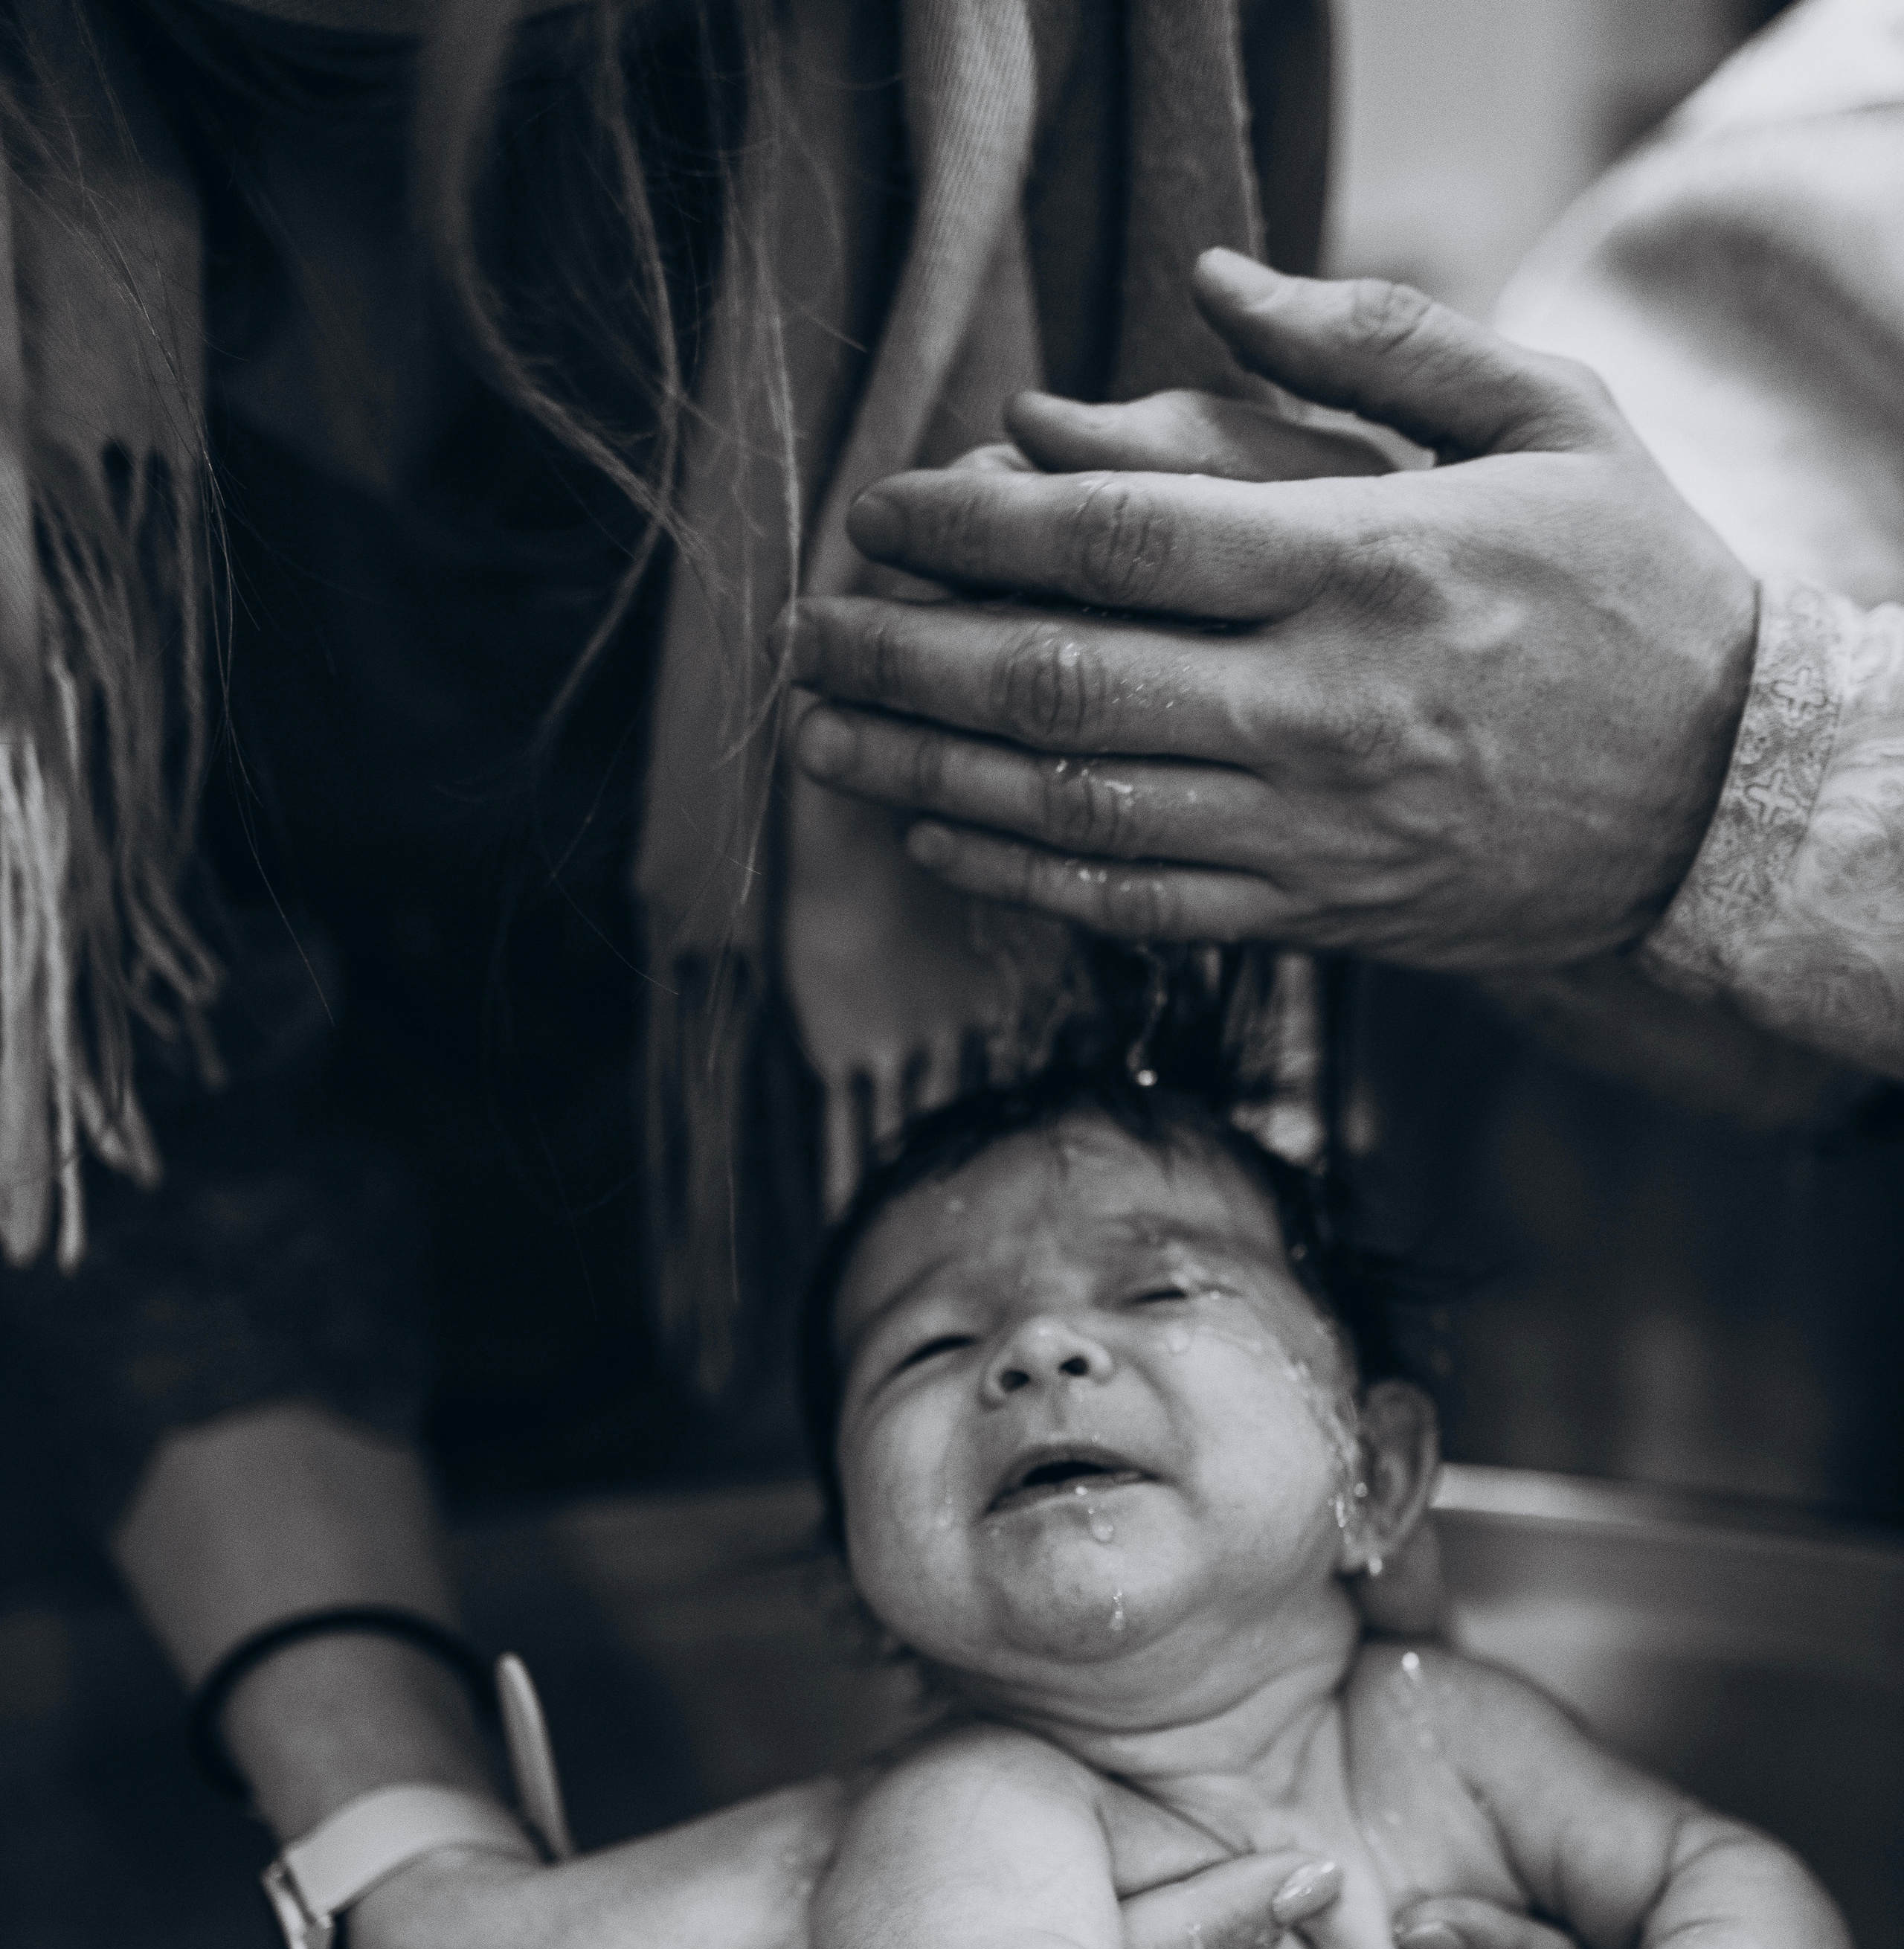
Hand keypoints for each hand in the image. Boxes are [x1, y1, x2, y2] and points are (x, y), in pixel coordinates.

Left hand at [789, 250, 1755, 970]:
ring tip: (822, 737)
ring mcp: (1307, 827)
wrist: (1725, 799)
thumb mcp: (1548, 418)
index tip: (878, 513)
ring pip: (1071, 806)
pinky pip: (1133, 904)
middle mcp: (1316, 709)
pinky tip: (935, 832)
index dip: (972, 527)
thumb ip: (1378, 342)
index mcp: (1362, 568)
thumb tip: (1211, 282)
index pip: (1117, 540)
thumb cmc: (1633, 589)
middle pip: (1058, 681)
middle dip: (908, 656)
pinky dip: (1020, 873)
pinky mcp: (1311, 911)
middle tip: (805, 634)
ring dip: (927, 771)